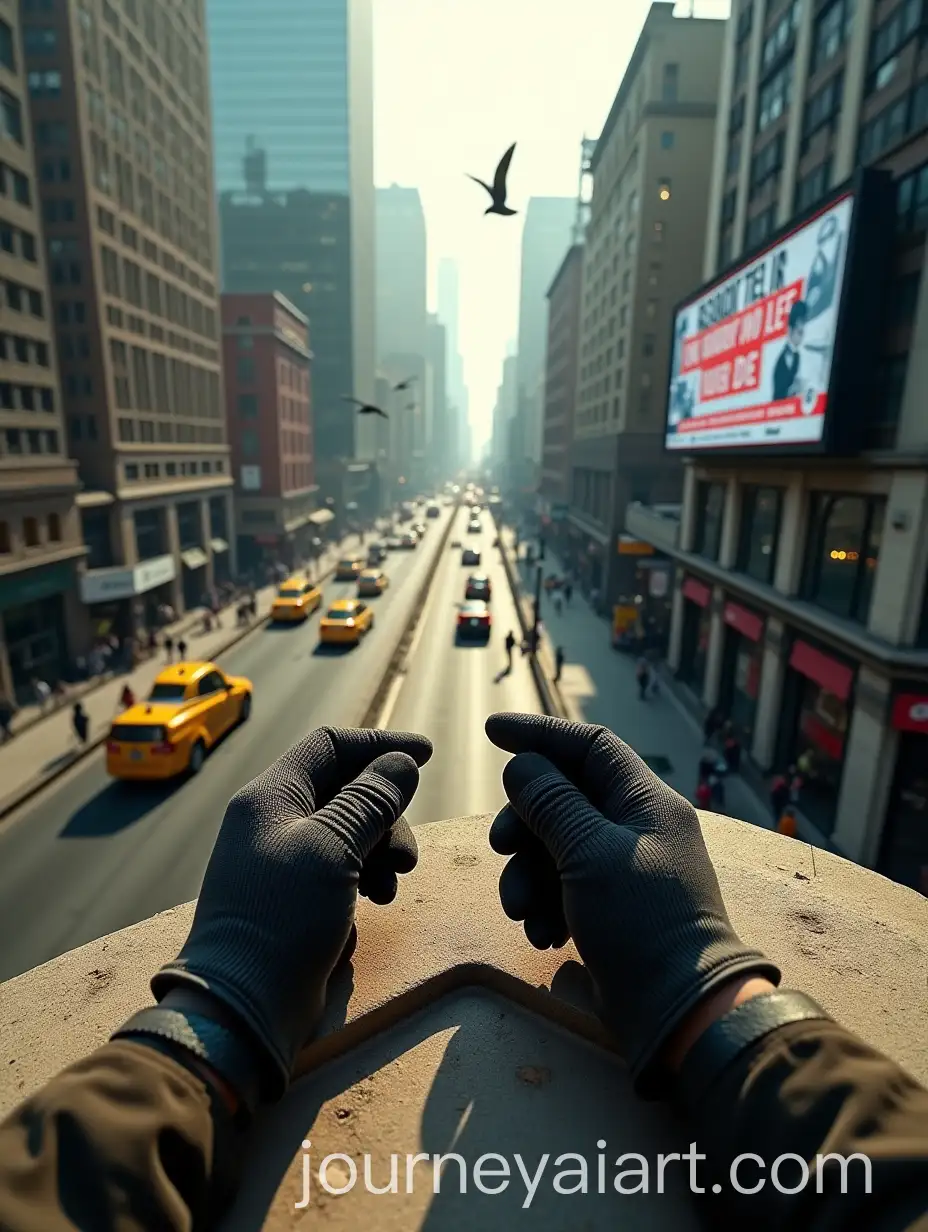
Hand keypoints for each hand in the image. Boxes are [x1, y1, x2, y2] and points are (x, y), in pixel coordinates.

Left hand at [151, 726, 432, 1097]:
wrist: (242, 1003)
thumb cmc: (282, 916)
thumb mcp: (332, 848)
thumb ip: (370, 800)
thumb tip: (403, 762)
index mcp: (271, 796)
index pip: (330, 746)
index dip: (379, 745)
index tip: (427, 755)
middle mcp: (275, 820)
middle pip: (346, 789)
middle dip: (386, 813)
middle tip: (407, 855)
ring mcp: (285, 859)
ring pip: (350, 830)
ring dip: (382, 847)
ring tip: (394, 882)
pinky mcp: (297, 896)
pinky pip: (343, 865)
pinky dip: (367, 874)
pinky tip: (378, 900)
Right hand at [485, 713, 779, 1094]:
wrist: (678, 1011)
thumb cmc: (640, 920)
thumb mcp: (589, 852)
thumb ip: (552, 803)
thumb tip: (523, 765)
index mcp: (646, 802)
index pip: (590, 745)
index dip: (541, 734)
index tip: (492, 730)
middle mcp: (636, 828)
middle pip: (564, 798)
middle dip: (525, 824)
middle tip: (501, 848)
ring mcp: (623, 869)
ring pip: (556, 847)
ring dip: (529, 875)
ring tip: (523, 911)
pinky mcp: (610, 908)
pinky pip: (563, 887)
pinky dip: (546, 905)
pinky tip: (543, 935)